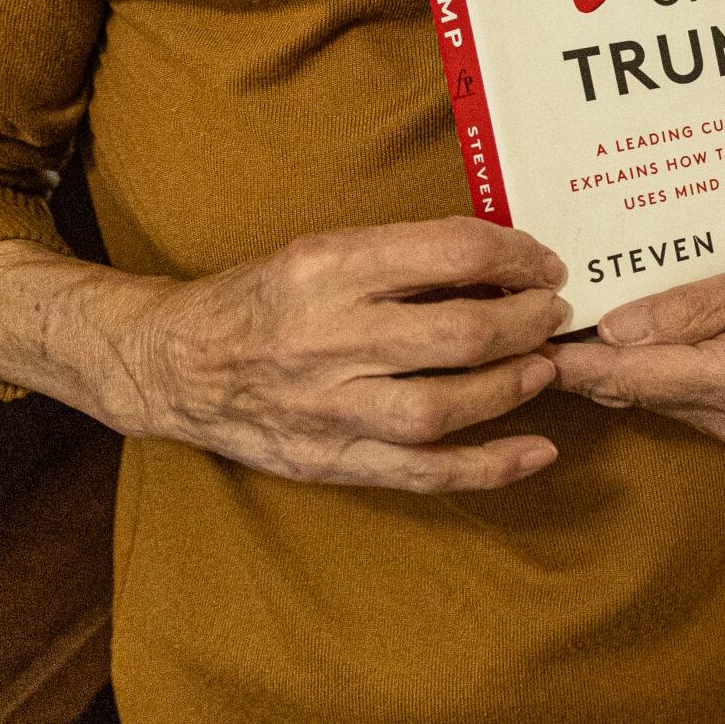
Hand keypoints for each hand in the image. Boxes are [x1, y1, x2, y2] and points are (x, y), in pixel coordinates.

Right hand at [0, 217, 572, 492]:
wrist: (172, 364)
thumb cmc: (261, 299)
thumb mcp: (321, 251)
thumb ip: (401, 258)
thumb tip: (500, 264)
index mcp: (327, 267)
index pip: (449, 253)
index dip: (514, 257)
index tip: (541, 263)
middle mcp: (327, 336)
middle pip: (457, 334)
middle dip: (525, 322)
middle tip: (552, 313)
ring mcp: (327, 406)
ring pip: (443, 408)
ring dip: (512, 387)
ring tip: (543, 366)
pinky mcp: (329, 460)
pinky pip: (422, 472)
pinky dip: (489, 466)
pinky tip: (538, 450)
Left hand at [542, 139, 724, 449]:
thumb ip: (695, 307)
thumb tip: (616, 331)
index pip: (633, 375)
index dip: (571, 360)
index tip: (522, 340)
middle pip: (639, 389)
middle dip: (588, 358)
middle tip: (536, 316)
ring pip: (659, 394)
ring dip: (623, 360)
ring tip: (579, 314)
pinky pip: (687, 395)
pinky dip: (660, 366)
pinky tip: (644, 331)